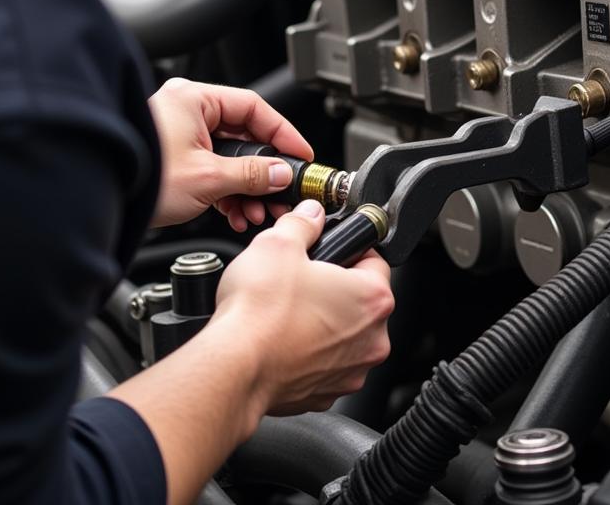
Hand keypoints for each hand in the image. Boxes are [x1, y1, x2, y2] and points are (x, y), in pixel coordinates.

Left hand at [149, 78, 313, 229]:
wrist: (99, 202)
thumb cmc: (140, 177)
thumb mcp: (208, 177)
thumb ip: (252, 174)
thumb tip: (282, 173)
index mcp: (195, 99)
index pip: (254, 108)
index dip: (282, 133)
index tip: (300, 155)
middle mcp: (187, 110)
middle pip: (243, 135)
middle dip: (263, 171)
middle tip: (282, 192)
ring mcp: (179, 134)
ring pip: (228, 157)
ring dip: (246, 187)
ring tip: (257, 212)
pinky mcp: (173, 158)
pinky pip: (211, 169)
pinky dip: (226, 191)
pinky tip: (236, 213)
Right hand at [212, 201, 394, 413]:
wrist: (233, 367)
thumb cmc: (260, 312)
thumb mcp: (279, 243)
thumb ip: (302, 222)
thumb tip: (309, 214)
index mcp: (372, 299)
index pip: (376, 261)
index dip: (349, 250)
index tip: (331, 250)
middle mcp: (371, 340)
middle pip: (361, 301)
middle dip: (334, 288)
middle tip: (302, 278)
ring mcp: (349, 372)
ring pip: (343, 336)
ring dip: (322, 322)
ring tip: (288, 309)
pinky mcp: (324, 394)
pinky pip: (323, 364)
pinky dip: (307, 352)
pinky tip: (282, 339)